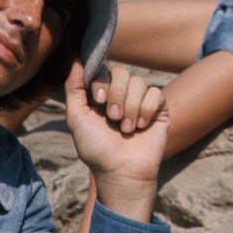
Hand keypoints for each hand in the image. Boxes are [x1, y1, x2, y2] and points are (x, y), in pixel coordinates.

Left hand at [65, 61, 169, 215]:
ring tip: (127, 129)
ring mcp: (140, 101)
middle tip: (113, 119)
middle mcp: (121, 95)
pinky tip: (142, 127)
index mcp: (101, 94)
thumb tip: (77, 60)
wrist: (121, 172)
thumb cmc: (96, 149)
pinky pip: (155, 93)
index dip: (102, 81)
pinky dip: (146, 111)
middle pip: (122, 72)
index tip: (98, 101)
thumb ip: (73, 88)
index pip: (103, 69)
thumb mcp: (76, 118)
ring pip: (139, 83)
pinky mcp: (158, 110)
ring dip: (131, 108)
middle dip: (117, 96)